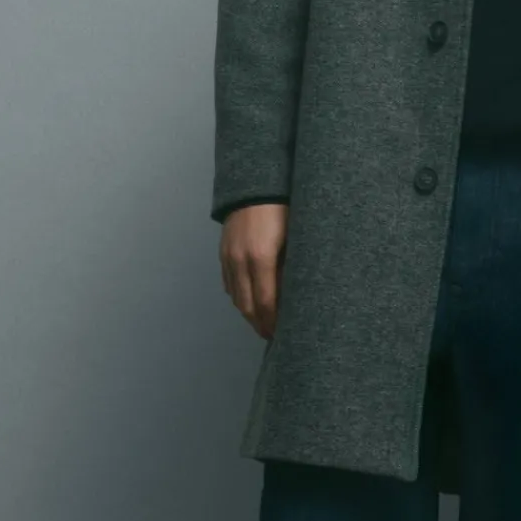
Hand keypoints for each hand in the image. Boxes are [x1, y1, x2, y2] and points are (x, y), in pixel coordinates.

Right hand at [220, 202, 289, 339]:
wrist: (256, 183)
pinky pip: (229, 284)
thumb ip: (294, 266)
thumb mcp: (296, 236)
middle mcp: (241, 261)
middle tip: (275, 337)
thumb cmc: (285, 208)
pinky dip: (239, 298)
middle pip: (248, 306)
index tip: (284, 335)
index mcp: (262, 257)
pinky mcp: (223, 253)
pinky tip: (251, 303)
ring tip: (264, 324)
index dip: (274, 322)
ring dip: (249, 314)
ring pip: (236, 297)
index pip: (267, 303)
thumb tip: (297, 295)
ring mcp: (229, 257)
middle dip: (261, 325)